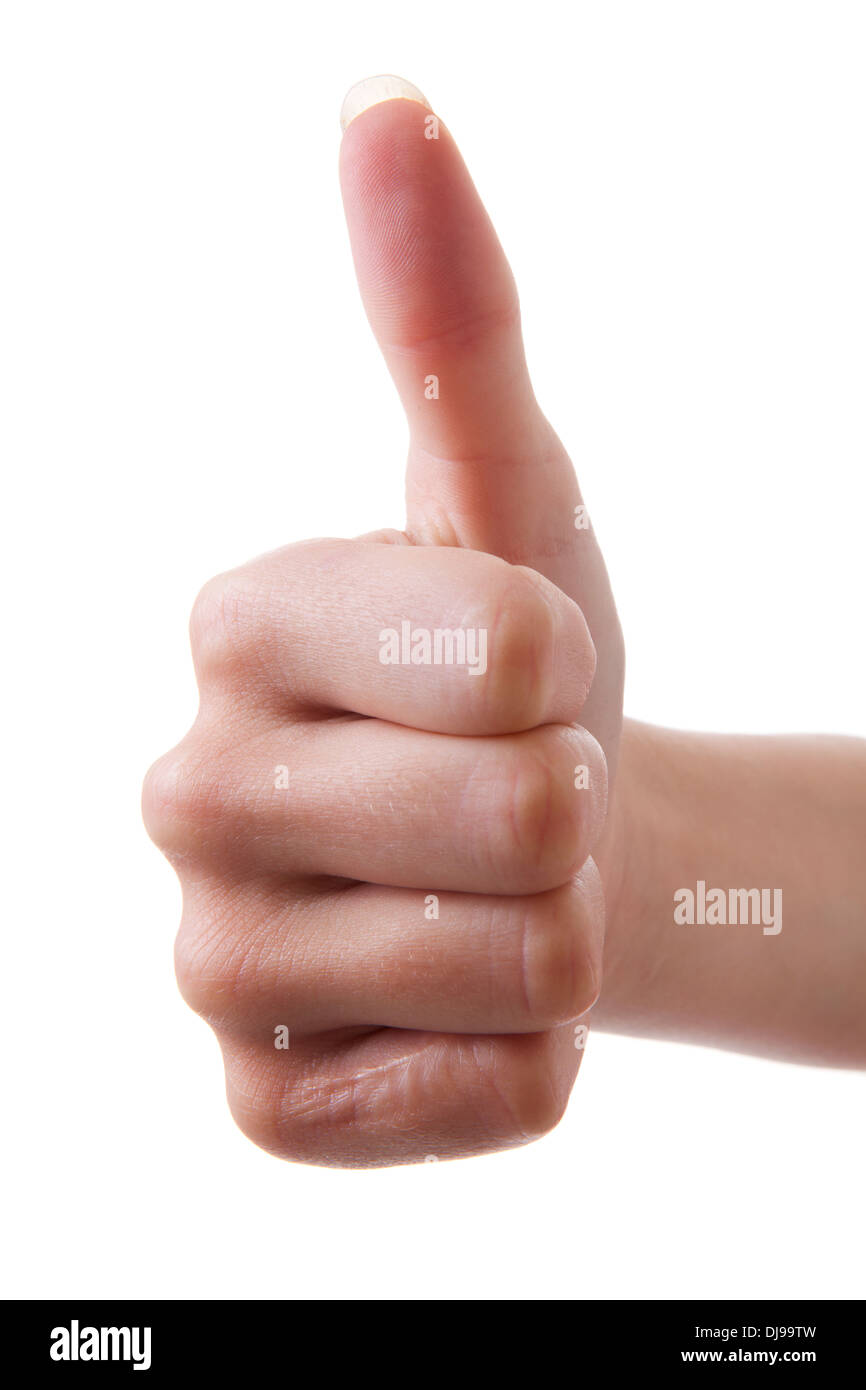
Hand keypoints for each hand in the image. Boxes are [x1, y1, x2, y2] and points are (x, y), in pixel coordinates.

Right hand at [143, 78, 624, 1165]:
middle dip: (571, 811)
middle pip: (509, 822)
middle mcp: (186, 795)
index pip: (499, 651)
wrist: (552, 859)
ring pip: (503, 970)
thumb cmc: (529, 677)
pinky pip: (467, 1101)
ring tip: (505, 904)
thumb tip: (384, 100)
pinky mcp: (272, 1105)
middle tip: (521, 801)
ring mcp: (214, 966)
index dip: (566, 664)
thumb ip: (449, 315)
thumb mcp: (508, 489)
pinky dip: (529, 1061)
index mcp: (237, 624)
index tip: (524, 671)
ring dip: (564, 936)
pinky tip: (474, 1010)